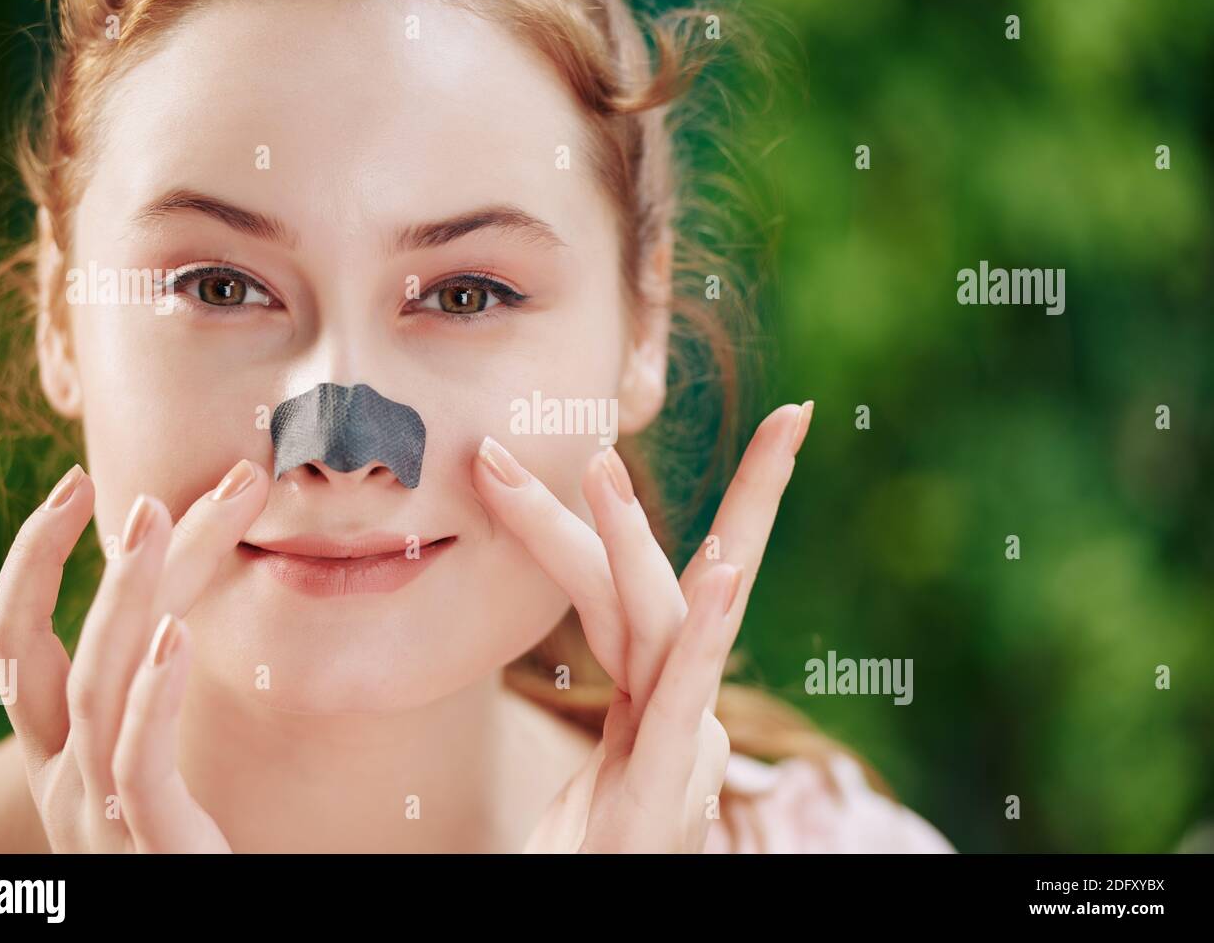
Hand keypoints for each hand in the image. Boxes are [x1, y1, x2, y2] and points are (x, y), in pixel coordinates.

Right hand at [0, 459, 269, 851]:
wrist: (194, 926)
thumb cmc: (174, 843)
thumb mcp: (139, 757)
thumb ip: (142, 689)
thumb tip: (168, 600)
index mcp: (52, 750)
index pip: (13, 640)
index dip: (32, 558)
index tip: (79, 482)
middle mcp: (59, 775)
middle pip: (42, 649)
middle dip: (72, 558)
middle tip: (130, 484)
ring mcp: (97, 811)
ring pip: (93, 687)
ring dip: (125, 594)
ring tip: (156, 518)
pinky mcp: (152, 840)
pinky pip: (140, 760)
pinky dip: (155, 693)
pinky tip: (181, 635)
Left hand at [472, 401, 812, 851]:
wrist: (609, 908)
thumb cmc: (599, 865)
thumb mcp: (592, 786)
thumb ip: (605, 720)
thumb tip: (588, 672)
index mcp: (652, 700)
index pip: (624, 592)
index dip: (610, 522)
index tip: (599, 447)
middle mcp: (674, 707)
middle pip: (649, 585)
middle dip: (632, 504)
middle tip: (651, 419)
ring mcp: (679, 740)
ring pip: (661, 620)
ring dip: (632, 540)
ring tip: (603, 466)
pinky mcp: (672, 781)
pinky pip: (688, 691)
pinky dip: (713, 623)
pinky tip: (726, 566)